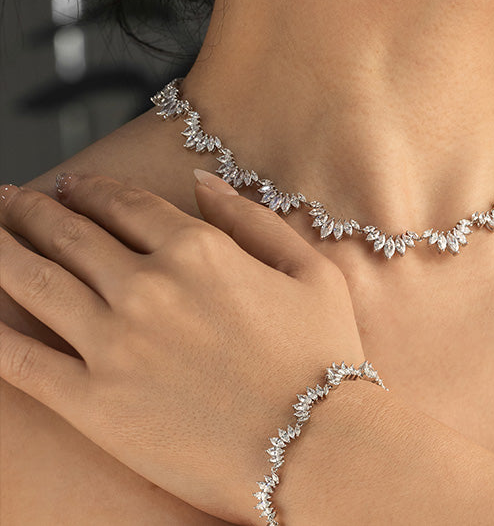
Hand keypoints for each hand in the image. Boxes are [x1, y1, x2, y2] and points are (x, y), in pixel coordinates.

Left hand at [0, 172, 366, 523]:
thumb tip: (203, 183)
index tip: (72, 184)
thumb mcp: (310, 269)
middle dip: (34, 209)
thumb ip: (252, 219)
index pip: (126, 204)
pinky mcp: (93, 403)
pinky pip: (22, 359)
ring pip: (34, 281)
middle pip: (70, 233)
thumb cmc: (324, 356)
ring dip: (1, 249)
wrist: (317, 447)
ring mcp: (113, 344)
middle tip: (11, 198)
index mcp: (199, 251)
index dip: (92, 188)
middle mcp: (147, 287)